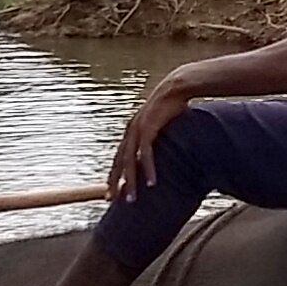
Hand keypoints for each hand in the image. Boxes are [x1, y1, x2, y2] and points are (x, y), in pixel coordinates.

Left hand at [106, 75, 196, 197]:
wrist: (177, 86)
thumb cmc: (173, 104)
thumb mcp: (163, 124)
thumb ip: (160, 137)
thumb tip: (167, 148)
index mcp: (132, 131)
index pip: (119, 156)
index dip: (114, 173)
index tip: (112, 189)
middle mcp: (131, 131)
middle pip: (118, 162)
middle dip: (114, 181)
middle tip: (110, 199)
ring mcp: (138, 130)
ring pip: (129, 161)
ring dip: (130, 181)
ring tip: (130, 198)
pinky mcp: (148, 128)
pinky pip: (146, 153)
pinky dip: (147, 168)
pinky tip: (151, 182)